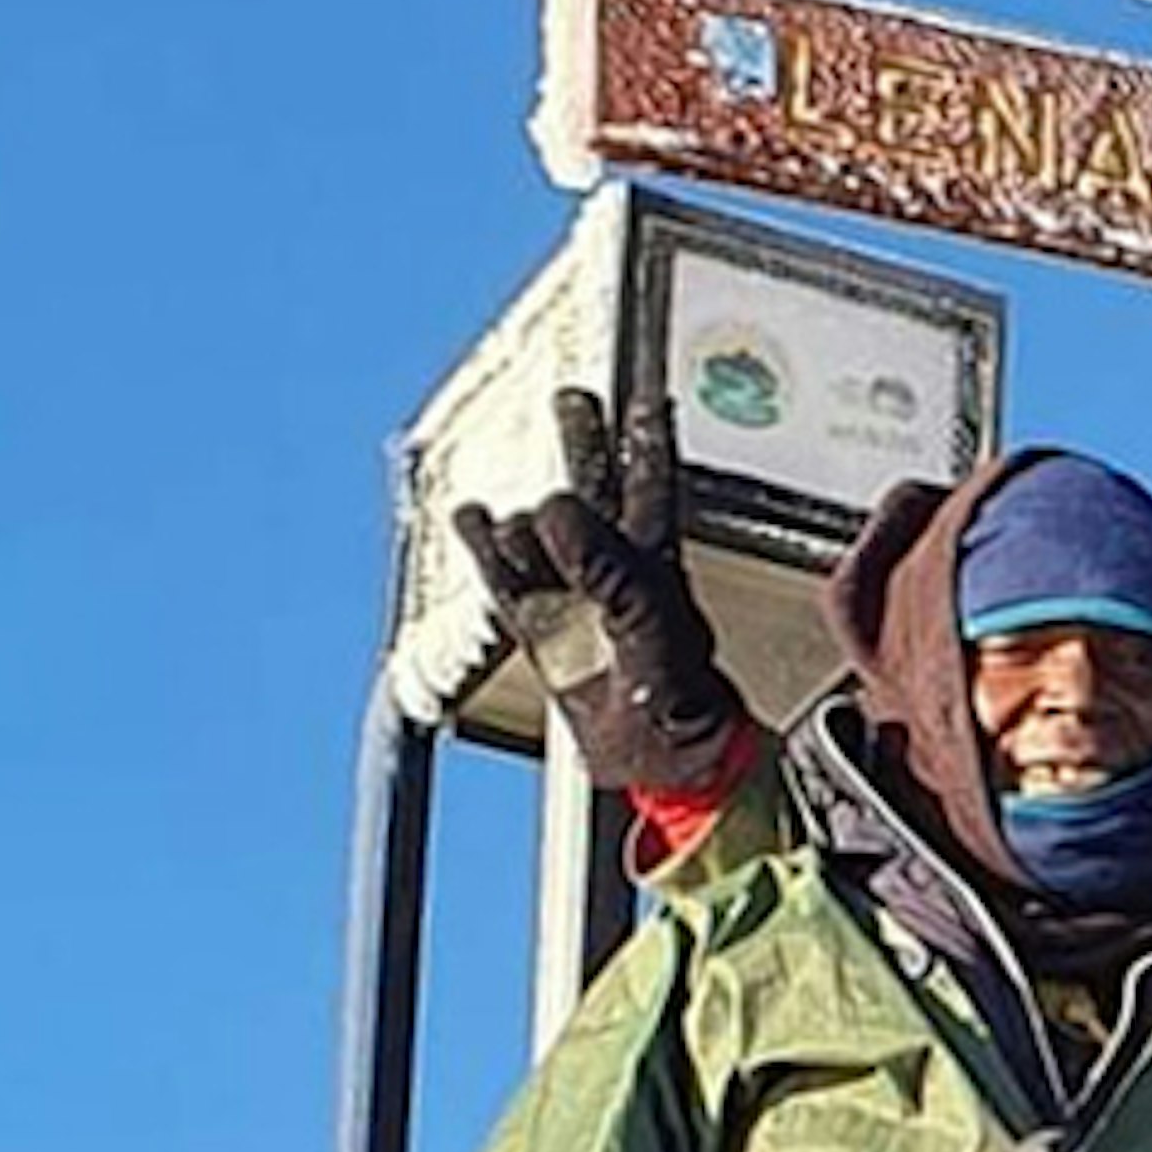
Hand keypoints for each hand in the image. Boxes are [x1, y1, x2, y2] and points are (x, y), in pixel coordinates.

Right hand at [455, 371, 754, 790]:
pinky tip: (471, 515)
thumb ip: (604, 565)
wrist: (660, 759)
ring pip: (541, 532)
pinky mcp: (539, 625)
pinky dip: (487, 547)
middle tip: (572, 397)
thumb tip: (553, 506)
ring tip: (510, 517)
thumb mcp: (649, 621)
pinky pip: (506, 575)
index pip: (651, 482)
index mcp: (658, 559)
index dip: (648, 437)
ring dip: (527, 518)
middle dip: (585, 442)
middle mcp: (614, 567)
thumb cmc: (680, 695)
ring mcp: (573, 594)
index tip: (646, 392)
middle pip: (596, 488)